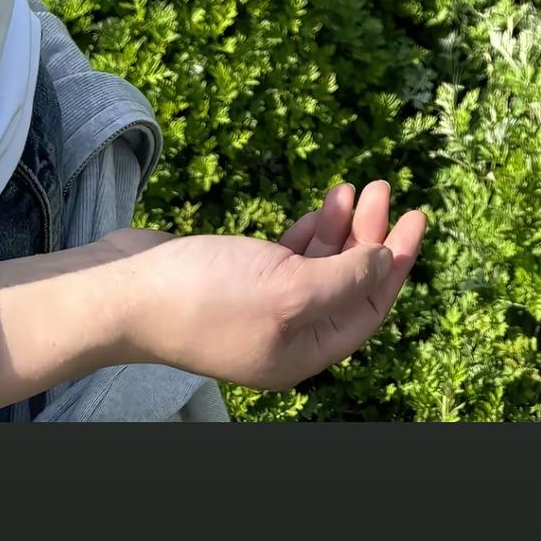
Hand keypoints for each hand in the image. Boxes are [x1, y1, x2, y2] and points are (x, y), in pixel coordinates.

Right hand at [105, 181, 425, 389]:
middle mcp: (286, 336)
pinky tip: (322, 207)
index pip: (368, 309)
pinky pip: (290, 257)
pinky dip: (309, 232)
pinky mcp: (237, 280)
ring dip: (342, 228)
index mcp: (303, 353)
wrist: (124, 290)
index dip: (396, 264)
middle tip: (385, 189)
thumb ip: (345, 279)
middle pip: (347, 283)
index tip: (415, 219)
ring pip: (320, 265)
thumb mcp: (290, 289)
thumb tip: (385, 262)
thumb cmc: (205, 295)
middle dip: (370, 237)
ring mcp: (261, 309)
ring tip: (357, 187)